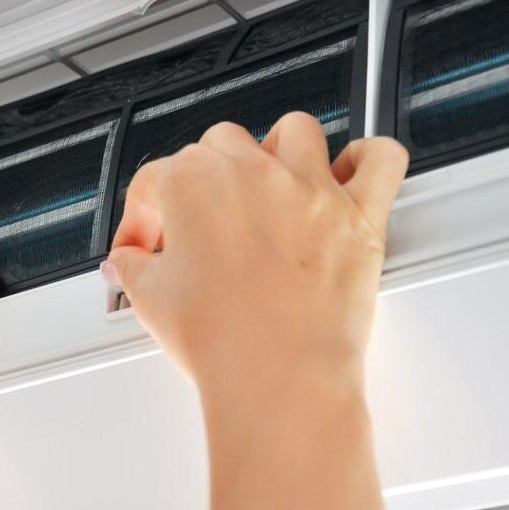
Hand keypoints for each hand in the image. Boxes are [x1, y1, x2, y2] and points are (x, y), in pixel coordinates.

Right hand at [104, 113, 407, 509]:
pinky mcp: (358, 215)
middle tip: (202, 223)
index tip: (146, 245)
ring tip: (269, 186)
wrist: (277, 378)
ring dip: (278, 151)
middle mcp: (252, 173)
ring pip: (294, 131)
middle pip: (221, 144)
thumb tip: (127, 262)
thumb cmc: (220, 341)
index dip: (145, 215)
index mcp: (193, 184)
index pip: (156, 180)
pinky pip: (380, 159)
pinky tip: (349, 174)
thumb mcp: (149, 299)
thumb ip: (132, 266)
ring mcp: (309, 189)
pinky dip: (368, 159)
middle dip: (205, 178)